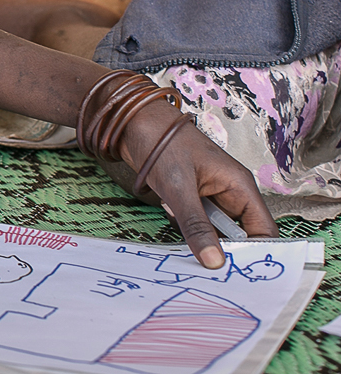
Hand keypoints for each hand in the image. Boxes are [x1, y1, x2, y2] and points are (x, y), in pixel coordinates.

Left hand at [120, 104, 278, 268]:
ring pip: (212, 229)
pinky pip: (193, 221)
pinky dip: (182, 223)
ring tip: (180, 224)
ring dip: (197, 233)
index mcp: (239, 185)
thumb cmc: (161, 142)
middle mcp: (229, 192)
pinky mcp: (189, 196)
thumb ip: (196, 225)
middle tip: (206, 265)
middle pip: (237, 234)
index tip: (240, 273)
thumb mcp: (179, 187)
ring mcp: (208, 195)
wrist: (131, 121)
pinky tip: (168, 211)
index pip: (262, 229)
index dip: (256, 252)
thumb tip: (214, 261)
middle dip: (222, 248)